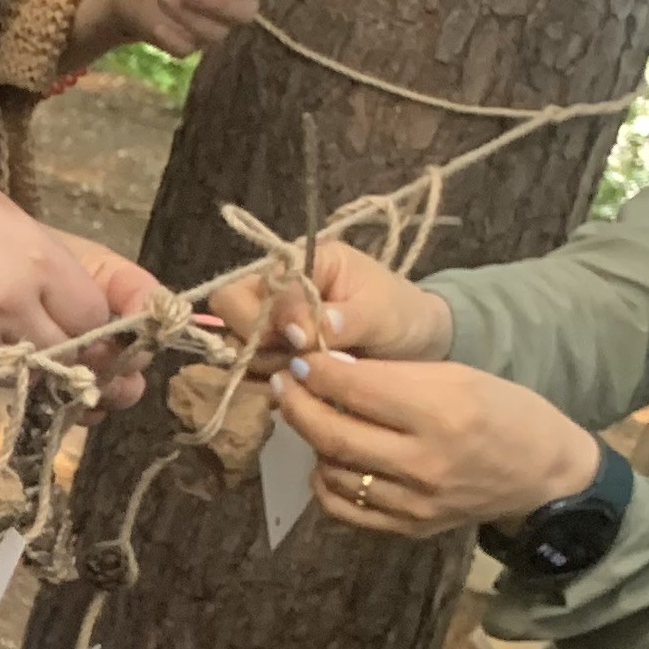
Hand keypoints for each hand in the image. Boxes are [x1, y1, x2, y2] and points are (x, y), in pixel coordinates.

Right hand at [0, 154, 135, 365]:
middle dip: (69, 353)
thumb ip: (45, 262)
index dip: (94, 325)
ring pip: (26, 372)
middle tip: (58, 345)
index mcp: (39, 260)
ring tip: (13, 340)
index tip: (82, 322)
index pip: (94, 319)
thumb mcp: (7, 216)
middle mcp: (13, 303)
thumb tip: (75, 301)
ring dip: (28, 364)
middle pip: (69, 354)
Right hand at [204, 234, 454, 369]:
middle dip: (259, 344)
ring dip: (268, 367)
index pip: (249, 287)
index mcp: (302, 263)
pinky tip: (301, 386)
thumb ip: (339, 319)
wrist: (417, 344)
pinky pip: (250, 372)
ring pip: (237, 348)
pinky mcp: (274, 353)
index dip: (265, 319)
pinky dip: (270, 384)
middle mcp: (277, 289)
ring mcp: (272, 323)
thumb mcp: (381, 314)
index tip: (303, 342)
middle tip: (299, 360)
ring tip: (310, 372)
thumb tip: (299, 332)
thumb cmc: (403, 316)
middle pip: (231, 314)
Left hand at [269, 344, 600, 535]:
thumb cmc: (503, 412)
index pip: (356, 389)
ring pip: (332, 471)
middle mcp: (425, 463)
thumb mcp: (460, 376)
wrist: (543, 474)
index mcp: (443, 413)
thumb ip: (395, 375)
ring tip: (315, 419)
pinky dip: (327, 482)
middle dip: (298, 405)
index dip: (318, 371)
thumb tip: (330, 366)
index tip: (302, 360)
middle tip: (285, 386)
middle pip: (332, 434)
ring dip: (313, 442)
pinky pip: (344, 508)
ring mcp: (415, 502)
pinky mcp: (409, 529)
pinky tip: (332, 460)